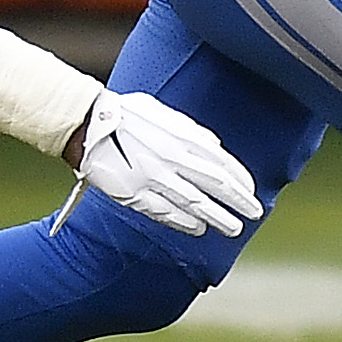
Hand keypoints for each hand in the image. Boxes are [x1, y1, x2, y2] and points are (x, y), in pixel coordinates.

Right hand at [69, 90, 262, 237]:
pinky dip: (185, 222)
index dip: (241, 180)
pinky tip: (197, 228)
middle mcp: (172, 159)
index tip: (252, 191)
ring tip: (233, 228)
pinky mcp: (135, 194)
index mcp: (181, 137)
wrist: (88, 125)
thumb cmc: (126, 115)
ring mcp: (154, 178)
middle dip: (238, 202)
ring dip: (217, 218)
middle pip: (215, 186)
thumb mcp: (163, 113)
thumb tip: (214, 146)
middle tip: (254, 214)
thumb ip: (191, 130)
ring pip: (195, 204)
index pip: (222, 163)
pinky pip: (166, 213)